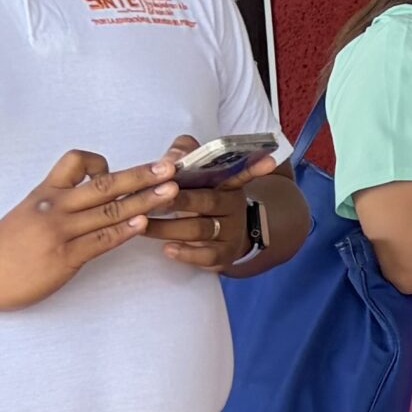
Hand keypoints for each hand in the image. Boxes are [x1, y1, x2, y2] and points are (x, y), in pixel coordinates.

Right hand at [0, 150, 182, 310]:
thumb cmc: (1, 246)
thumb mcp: (26, 213)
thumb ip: (56, 203)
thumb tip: (88, 196)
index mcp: (45, 193)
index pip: (75, 162)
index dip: (100, 162)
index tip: (115, 169)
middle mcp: (54, 208)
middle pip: (103, 184)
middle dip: (141, 175)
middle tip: (170, 168)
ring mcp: (60, 233)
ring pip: (109, 211)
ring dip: (144, 200)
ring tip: (170, 193)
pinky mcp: (64, 258)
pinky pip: (100, 241)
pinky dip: (124, 231)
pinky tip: (142, 224)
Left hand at [147, 135, 278, 272]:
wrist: (226, 236)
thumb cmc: (202, 198)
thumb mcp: (197, 174)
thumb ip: (184, 156)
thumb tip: (169, 158)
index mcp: (228, 183)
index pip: (241, 171)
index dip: (255, 167)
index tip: (269, 162)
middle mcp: (233, 206)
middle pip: (208, 201)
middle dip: (180, 200)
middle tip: (152, 198)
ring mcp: (231, 232)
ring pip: (201, 229)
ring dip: (168, 228)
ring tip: (142, 225)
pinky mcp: (224, 254)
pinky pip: (207, 255)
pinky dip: (186, 253)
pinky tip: (167, 250)